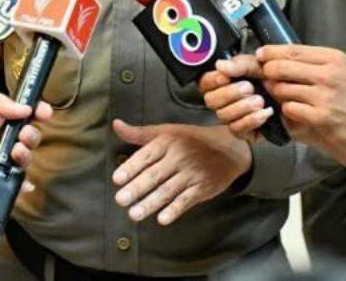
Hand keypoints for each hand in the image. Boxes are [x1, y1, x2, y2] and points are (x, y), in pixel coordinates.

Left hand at [0, 85, 50, 186]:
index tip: (45, 112)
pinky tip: (25, 183)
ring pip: (16, 158)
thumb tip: (26, 109)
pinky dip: (17, 184)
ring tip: (19, 148)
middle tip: (26, 133)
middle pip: (22, 137)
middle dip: (32, 134)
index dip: (35, 113)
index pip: (20, 114)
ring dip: (26, 153)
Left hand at [111, 119, 251, 225]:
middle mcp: (179, 157)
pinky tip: (162, 219)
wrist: (229, 149)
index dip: (131, 167)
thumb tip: (116, 125)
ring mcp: (191, 174)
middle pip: (155, 175)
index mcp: (168, 142)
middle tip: (120, 200)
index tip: (116, 179)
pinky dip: (175, 210)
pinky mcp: (202, 189)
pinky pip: (186, 201)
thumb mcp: (168, 131)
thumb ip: (140, 133)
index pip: (147, 155)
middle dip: (137, 188)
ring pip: (168, 190)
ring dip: (151, 203)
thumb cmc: (191, 140)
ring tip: (134, 214)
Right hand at [198, 55, 273, 141]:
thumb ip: (240, 64)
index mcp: (225, 81)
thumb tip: (219, 65)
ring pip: (223, 116)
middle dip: (229, 94)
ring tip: (260, 100)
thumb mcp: (260, 65)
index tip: (225, 77)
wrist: (299, 98)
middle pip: (211, 101)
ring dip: (242, 107)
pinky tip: (264, 113)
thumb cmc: (278, 79)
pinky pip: (237, 129)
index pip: (205, 82)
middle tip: (249, 88)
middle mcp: (225, 100)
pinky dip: (251, 120)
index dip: (212, 81)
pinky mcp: (245, 132)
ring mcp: (233, 116)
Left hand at [257, 45, 345, 158]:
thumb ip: (320, 62)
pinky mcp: (320, 117)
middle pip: (281, 68)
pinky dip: (288, 110)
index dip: (271, 52)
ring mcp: (323, 97)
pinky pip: (290, 109)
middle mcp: (327, 75)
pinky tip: (294, 111)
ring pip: (281, 89)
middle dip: (268, 72)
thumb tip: (289, 57)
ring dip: (277, 93)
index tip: (262, 55)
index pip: (292, 50)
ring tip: (281, 96)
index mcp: (333, 58)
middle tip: (265, 77)